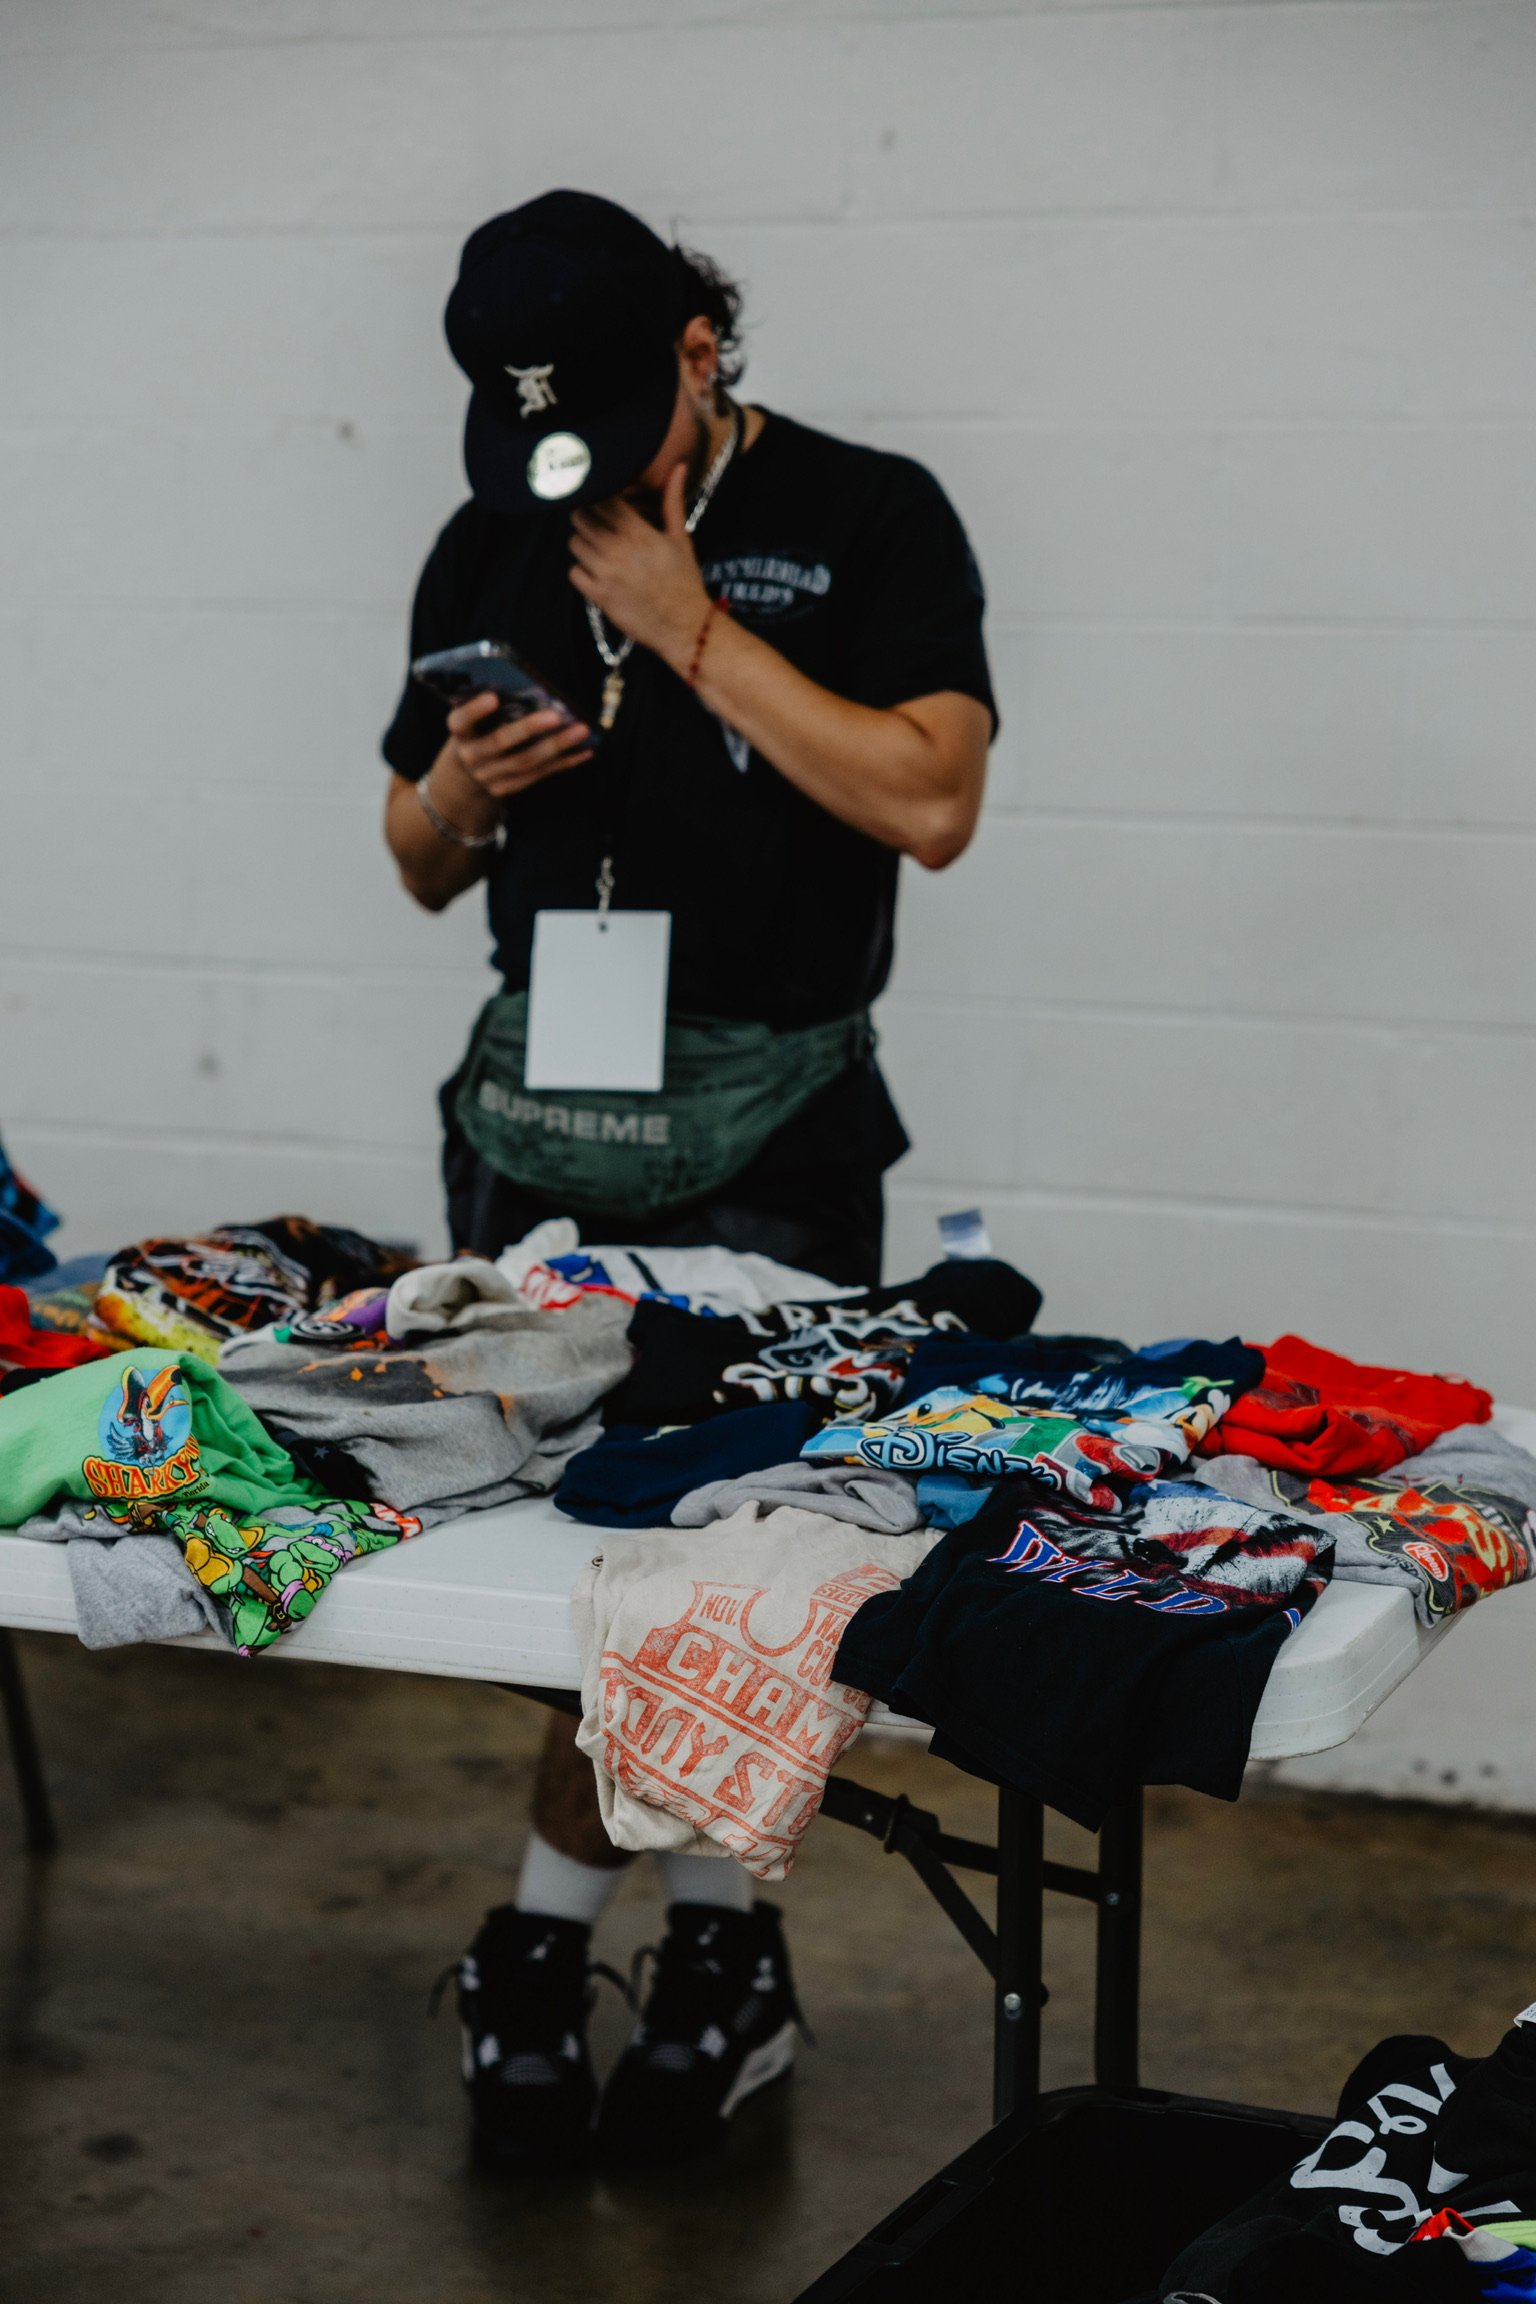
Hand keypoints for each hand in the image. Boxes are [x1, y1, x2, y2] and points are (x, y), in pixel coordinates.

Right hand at [443, 691, 592, 801]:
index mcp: (460, 731)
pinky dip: (563, 762)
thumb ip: (497, 707)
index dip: (475, 710)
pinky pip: (538, 775)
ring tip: (581, 731)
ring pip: (524, 762)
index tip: (493, 697)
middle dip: (529, 729)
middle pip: (499, 742)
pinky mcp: (505, 788)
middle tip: (556, 716)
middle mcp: (470, 755)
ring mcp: (488, 776)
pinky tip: (585, 751)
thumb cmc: (480, 730)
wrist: (467, 771)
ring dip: (555, 746)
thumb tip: (539, 693)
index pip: (461, 720)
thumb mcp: (478, 718)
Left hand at [568, 463, 711, 666]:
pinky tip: (595, 572)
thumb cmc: (684, 580)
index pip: (601, 499)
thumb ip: (672, 501)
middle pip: (580, 518)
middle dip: (585, 517)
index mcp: (638, 531)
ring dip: (583, 544)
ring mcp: (606, 573)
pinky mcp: (599, 596)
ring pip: (574, 544)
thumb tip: (678, 467)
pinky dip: (581, 571)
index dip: (598, 497)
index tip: (602, 501)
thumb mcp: (680, 538)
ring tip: (598, 549)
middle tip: (596, 524)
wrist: (685, 625)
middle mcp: (618, 549)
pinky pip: (573, 573)